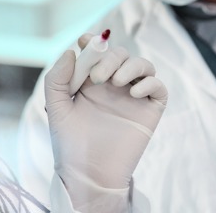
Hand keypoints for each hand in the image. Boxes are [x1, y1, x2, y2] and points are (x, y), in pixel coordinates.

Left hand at [44, 33, 167, 199]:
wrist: (88, 174)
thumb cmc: (70, 144)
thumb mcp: (57, 108)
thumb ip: (57, 79)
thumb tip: (70, 52)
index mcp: (91, 83)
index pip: (98, 52)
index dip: (93, 41)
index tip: (84, 40)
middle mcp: (114, 86)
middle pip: (120, 55)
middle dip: (109, 57)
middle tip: (98, 77)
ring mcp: (133, 97)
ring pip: (143, 65)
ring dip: (130, 65)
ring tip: (115, 81)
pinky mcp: (149, 112)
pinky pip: (158, 88)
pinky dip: (149, 83)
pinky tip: (134, 92)